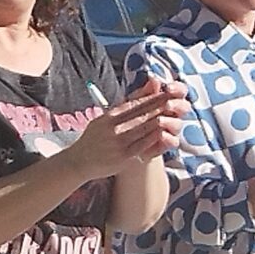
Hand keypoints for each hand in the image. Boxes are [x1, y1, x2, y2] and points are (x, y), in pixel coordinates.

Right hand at [67, 82, 183, 179]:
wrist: (79, 161)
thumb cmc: (94, 139)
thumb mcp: (103, 119)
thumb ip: (122, 107)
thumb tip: (137, 94)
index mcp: (108, 116)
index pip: (134, 104)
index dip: (151, 97)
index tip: (165, 92)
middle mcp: (113, 128)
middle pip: (141, 114)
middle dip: (159, 106)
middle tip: (174, 99)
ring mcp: (118, 142)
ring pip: (143, 128)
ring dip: (159, 119)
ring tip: (172, 113)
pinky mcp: (123, 156)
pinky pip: (141, 144)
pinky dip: (153, 137)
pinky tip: (163, 131)